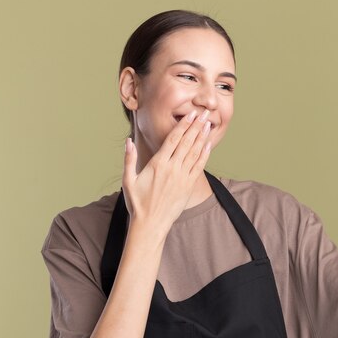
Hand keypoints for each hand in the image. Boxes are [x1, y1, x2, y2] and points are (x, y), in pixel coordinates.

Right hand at [122, 109, 212, 229]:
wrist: (150, 224)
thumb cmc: (137, 203)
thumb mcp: (128, 180)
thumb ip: (129, 159)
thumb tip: (128, 141)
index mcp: (158, 164)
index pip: (173, 139)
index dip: (183, 125)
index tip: (191, 114)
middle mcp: (172, 169)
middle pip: (187, 142)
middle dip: (196, 126)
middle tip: (205, 112)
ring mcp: (182, 178)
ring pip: (195, 153)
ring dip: (202, 137)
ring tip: (208, 124)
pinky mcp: (188, 187)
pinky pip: (199, 167)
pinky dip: (204, 155)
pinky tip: (208, 145)